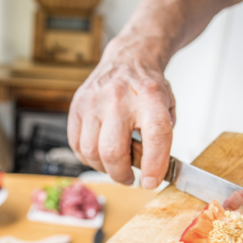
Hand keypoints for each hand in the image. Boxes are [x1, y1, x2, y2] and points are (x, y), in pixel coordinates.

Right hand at [68, 37, 175, 188]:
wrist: (127, 59)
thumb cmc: (147, 90)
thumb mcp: (166, 110)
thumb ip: (160, 142)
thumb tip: (149, 175)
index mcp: (150, 97)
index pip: (155, 135)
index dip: (153, 165)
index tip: (150, 182)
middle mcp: (119, 97)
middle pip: (113, 151)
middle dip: (121, 174)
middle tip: (129, 178)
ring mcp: (94, 101)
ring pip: (91, 152)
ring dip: (104, 168)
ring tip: (114, 165)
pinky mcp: (77, 106)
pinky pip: (76, 145)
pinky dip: (88, 158)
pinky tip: (99, 154)